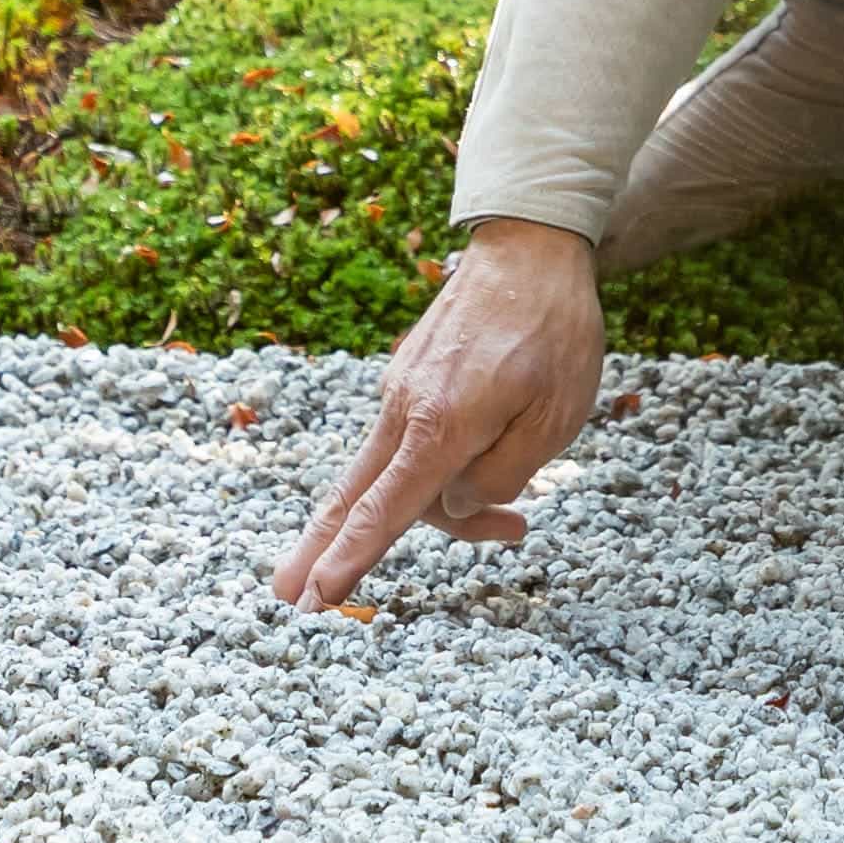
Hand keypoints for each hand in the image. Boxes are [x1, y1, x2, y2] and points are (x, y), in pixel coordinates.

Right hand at [275, 218, 605, 606]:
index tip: (315, 594)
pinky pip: (411, 445)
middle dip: (321, 546)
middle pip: (355, 495)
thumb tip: (456, 504)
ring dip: (440, 513)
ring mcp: (402, 392)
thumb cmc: (553, 331)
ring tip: (517, 526)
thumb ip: (502, 475)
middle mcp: (407, 409)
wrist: (529, 247)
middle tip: (287, 595)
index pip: (385, 508)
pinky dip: (438, 475)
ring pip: (396, 474)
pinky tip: (493, 474)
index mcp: (442, 425)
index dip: (350, 558)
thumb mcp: (556, 417)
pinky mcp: (410, 380)